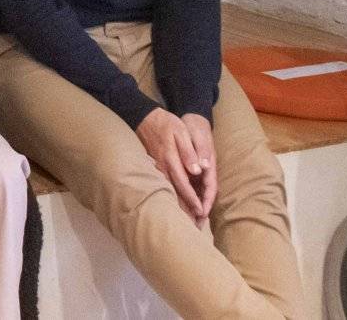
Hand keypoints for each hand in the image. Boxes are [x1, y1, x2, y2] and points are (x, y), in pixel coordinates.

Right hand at [138, 107, 212, 223]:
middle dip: (185, 211)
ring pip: (169, 193)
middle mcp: (163, 168)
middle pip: (175, 194)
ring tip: (188, 223)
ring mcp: (158, 169)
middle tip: (195, 227)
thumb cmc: (167, 124)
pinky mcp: (156, 169)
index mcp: (172, 160)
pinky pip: (165, 187)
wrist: (145, 118)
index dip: (192, 200)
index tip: (201, 212)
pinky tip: (176, 206)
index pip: (184, 184)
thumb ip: (189, 152)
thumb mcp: (181, 132)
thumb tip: (197, 170)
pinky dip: (172, 198)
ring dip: (178, 207)